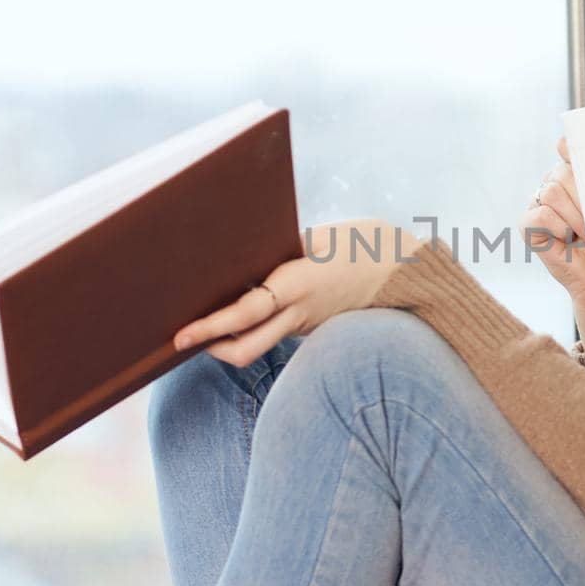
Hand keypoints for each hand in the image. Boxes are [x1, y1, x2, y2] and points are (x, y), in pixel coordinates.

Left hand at [172, 217, 423, 366]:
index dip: (208, 327)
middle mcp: (298, 312)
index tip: (181, 335)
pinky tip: (233, 319)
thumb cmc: (357, 243)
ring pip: (257, 347)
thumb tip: (239, 251)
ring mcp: (305, 324)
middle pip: (245, 348)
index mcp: (297, 284)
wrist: (403, 269)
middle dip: (210, 347)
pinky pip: (272, 334)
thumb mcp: (315, 238)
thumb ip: (279, 249)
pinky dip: (250, 330)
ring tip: (202, 332)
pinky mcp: (310, 327)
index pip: (244, 314)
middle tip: (181, 342)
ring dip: (228, 343)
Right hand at [521, 135, 584, 319]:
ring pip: (551, 191)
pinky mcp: (530, 230)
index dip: (569, 146)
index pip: (567, 147)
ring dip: (575, 214)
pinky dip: (558, 226)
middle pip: (562, 171)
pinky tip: (569, 239)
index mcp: (579, 177)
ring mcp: (541, 207)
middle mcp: (557, 188)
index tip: (579, 153)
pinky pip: (538, 215)